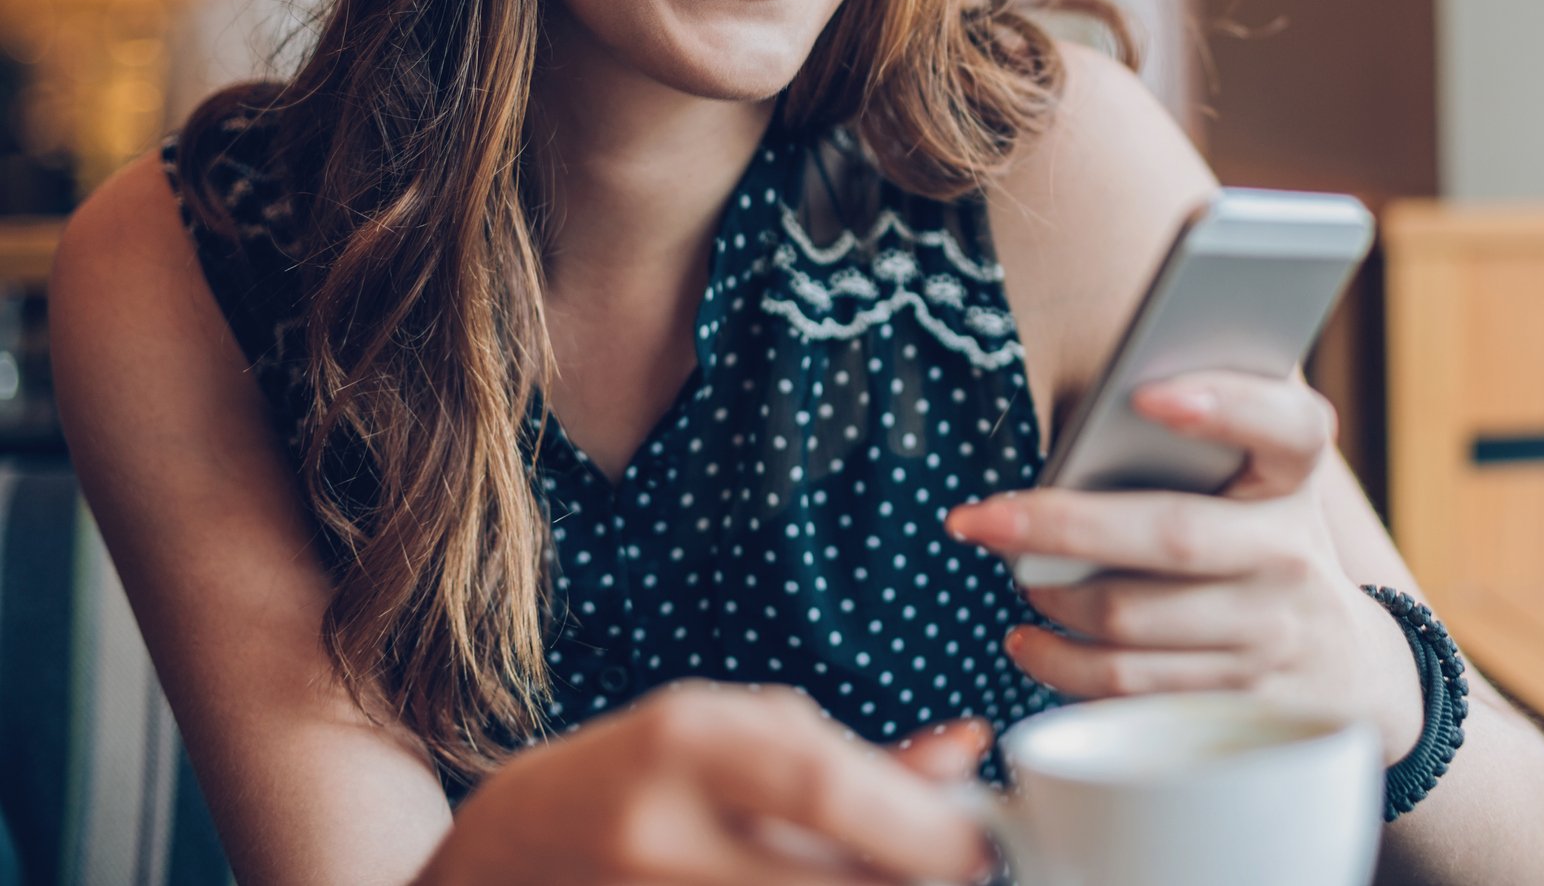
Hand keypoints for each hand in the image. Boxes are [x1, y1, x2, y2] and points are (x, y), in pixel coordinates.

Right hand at [417, 681, 992, 885]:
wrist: (500, 860)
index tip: (982, 845)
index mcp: (683, 743)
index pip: (824, 789)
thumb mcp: (734, 732)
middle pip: (830, 880)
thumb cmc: (635, 777)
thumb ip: (853, 755)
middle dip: (916, 876)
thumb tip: (970, 755)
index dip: (922, 826)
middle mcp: (659, 833)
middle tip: (959, 868)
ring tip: (894, 871)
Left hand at [944, 374, 1425, 763]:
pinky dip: (1063, 666)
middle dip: (1061, 525)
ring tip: (1014, 576)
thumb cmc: (1263, 541)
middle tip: (978, 519)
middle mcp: (1291, 556)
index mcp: (1295, 478)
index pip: (1286, 426)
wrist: (1344, 665)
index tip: (1146, 391)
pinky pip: (1131, 688)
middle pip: (1171, 535)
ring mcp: (1270, 636)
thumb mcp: (1258, 482)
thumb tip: (1083, 429)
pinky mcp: (1238, 702)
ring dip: (1052, 600)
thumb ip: (1198, 443)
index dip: (1225, 404)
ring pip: (1133, 621)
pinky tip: (1030, 640)